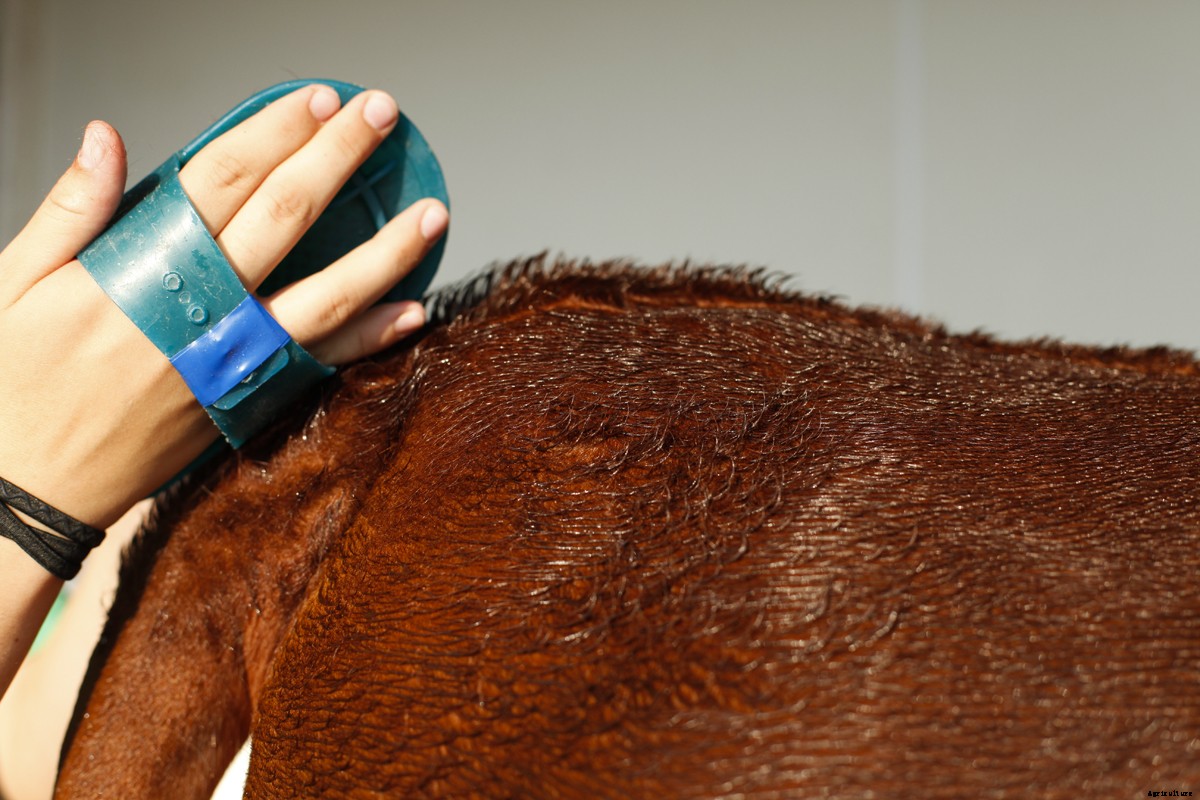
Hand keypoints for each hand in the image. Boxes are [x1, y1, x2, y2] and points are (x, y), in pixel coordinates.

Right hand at [0, 84, 448, 529]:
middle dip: (339, 160)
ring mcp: (232, 359)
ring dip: (385, 251)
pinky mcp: (246, 401)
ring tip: (433, 213)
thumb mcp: (15, 284)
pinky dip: (372, 337)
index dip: (276, 132)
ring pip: (328, 295)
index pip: (224, 177)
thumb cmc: (13, 379)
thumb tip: (106, 137)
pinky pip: (323, 364)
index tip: (320, 101)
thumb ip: (71, 211)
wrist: (27, 486)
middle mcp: (201, 308)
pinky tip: (414, 310)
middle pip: (287, 216)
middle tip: (382, 115)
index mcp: (142, 265)